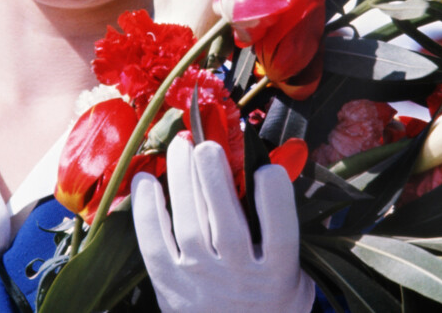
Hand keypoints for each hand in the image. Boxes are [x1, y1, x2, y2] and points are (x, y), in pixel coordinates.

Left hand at [131, 136, 313, 311]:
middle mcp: (239, 276)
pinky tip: (145, 181)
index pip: (279, 230)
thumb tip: (276, 171)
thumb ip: (288, 233)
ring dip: (181, 180)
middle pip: (226, 221)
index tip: (267, 168)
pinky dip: (147, 212)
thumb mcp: (296, 276)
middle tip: (207, 144)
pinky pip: (154, 245)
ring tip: (180, 147)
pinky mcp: (170, 288)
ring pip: (188, 224)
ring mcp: (202, 282)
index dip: (274, 196)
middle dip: (214, 177)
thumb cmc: (271, 305)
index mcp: (278, 273)